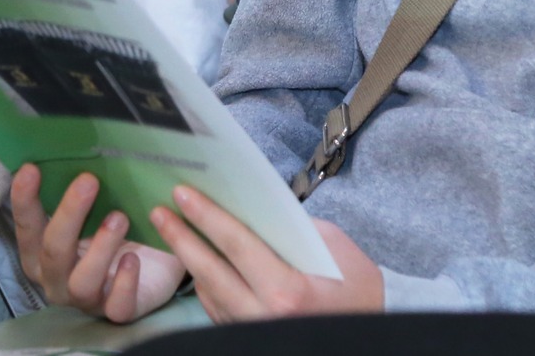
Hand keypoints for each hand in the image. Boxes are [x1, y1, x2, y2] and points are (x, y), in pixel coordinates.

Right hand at [10, 164, 185, 321]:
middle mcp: (58, 279)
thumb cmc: (115, 228)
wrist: (155, 264)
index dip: (25, 201)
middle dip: (69, 215)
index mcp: (43, 253)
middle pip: (53, 252)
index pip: (27, 228)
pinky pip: (116, 307)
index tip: (31, 168)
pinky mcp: (118, 312)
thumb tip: (74, 142)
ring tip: (119, 217)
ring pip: (82, 281)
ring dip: (99, 248)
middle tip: (89, 181)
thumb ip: (81, 190)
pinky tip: (132, 261)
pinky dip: (123, 284)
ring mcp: (86, 299)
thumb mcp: (97, 207)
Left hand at [150, 185, 382, 322]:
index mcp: (286, 290)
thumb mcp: (330, 243)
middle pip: (210, 271)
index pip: (236, 245)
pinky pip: (217, 310)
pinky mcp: (249, 339)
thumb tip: (251, 212)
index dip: (206, 217)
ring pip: (208, 293)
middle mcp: (263, 317)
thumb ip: (288, 228)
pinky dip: (205, 285)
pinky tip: (197, 263)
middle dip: (181, 238)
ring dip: (189, 261)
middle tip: (161, 211)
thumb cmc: (356, 282)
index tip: (183, 194)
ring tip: (172, 230)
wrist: (374, 324)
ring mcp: (253, 333)